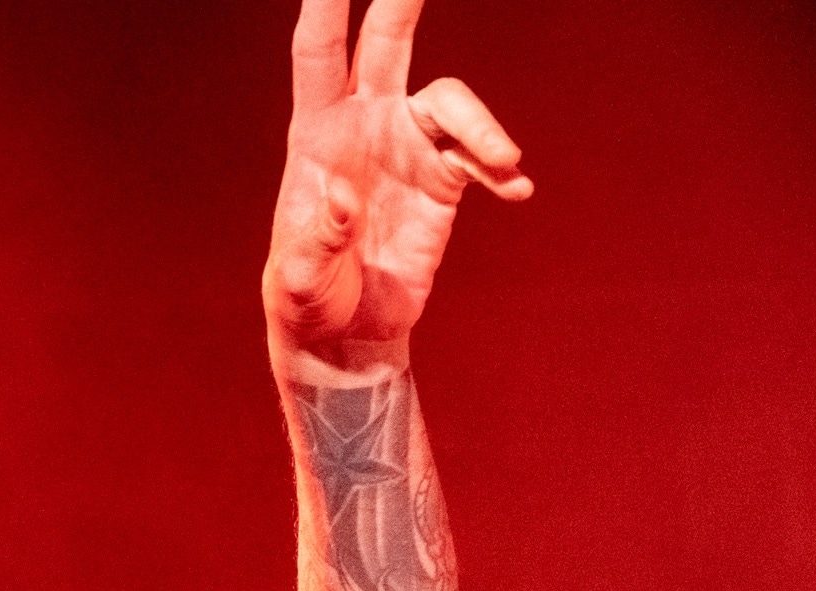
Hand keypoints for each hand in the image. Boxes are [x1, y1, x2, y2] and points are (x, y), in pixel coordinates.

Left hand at [266, 0, 531, 370]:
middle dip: (402, 1)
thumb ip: (316, 242)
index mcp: (316, 136)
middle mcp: (365, 125)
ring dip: (481, 125)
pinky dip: (501, 169)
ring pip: (451, 100)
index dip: (326, 10)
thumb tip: (343, 198)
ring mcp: (408, 146)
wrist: (348, 332)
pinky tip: (515, 191)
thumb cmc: (308, 300)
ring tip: (503, 161)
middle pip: (387, 43)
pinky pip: (482, 157)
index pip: (318, 56)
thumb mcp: (299, 282)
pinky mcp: (444, 180)